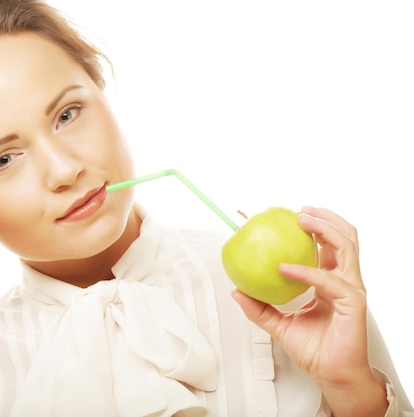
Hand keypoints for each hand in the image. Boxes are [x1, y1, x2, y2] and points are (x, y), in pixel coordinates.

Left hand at [232, 206, 387, 415]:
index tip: (290, 216)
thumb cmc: (314, 349)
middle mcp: (344, 281)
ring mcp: (351, 289)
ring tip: (302, 219)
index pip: (327, 246)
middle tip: (298, 210)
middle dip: (324, 218)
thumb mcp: (279, 324)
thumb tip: (236, 291)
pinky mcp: (353, 302)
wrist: (331, 374)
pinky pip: (329, 280)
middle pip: (343, 238)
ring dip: (324, 228)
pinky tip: (285, 268)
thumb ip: (260, 308)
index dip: (313, 228)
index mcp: (331, 281)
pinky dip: (307, 271)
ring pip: (346, 246)